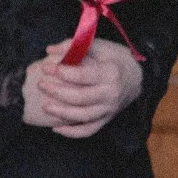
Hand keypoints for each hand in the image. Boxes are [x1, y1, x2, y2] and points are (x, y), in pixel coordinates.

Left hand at [21, 38, 145, 138]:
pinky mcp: (107, 119)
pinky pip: (89, 130)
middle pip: (82, 98)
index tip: (46, 67)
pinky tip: (56, 128)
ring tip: (45, 106)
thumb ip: (73, 46)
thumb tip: (49, 50)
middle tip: (41, 85)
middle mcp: (111, 94)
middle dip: (58, 92)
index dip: (63, 73)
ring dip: (62, 113)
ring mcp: (109, 109)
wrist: (137, 77)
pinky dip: (72, 132)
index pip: (84, 76)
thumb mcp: (98, 45)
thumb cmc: (114, 58)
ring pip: (84, 116)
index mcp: (111, 73)